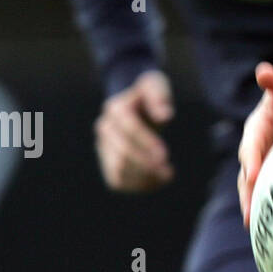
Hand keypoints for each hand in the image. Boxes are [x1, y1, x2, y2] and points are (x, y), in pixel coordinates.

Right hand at [94, 69, 174, 191]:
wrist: (140, 110)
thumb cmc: (151, 97)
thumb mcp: (157, 87)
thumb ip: (160, 96)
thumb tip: (165, 115)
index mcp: (116, 108)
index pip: (130, 128)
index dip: (146, 143)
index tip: (164, 155)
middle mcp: (104, 128)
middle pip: (123, 152)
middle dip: (146, 163)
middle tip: (168, 171)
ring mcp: (103, 147)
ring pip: (119, 170)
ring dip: (144, 176)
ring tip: (167, 176)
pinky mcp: (107, 163)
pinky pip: (119, 180)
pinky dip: (139, 184)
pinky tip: (159, 181)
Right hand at [238, 60, 272, 224]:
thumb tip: (264, 71)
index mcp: (258, 125)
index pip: (251, 145)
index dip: (251, 161)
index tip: (253, 176)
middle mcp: (260, 144)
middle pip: (249, 173)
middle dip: (248, 194)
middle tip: (250, 217)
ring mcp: (271, 156)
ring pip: (260, 184)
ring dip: (258, 204)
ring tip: (258, 228)